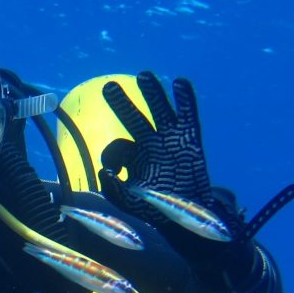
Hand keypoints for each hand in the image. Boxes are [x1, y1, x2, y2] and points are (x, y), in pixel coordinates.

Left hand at [100, 72, 229, 228]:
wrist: (188, 217)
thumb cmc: (157, 211)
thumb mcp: (129, 203)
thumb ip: (113, 190)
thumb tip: (103, 171)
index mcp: (134, 158)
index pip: (118, 147)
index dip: (112, 156)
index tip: (115, 172)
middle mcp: (150, 144)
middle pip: (134, 118)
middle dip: (122, 103)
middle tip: (109, 87)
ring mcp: (170, 140)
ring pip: (159, 111)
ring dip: (152, 93)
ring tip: (144, 75)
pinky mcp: (190, 141)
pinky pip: (188, 117)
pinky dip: (185, 100)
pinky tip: (180, 83)